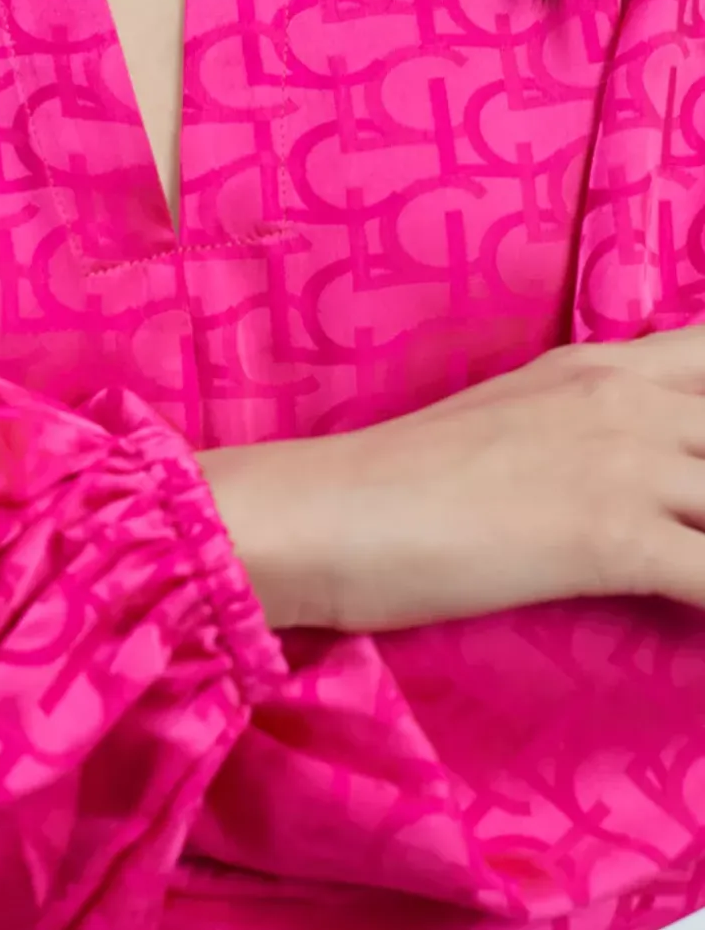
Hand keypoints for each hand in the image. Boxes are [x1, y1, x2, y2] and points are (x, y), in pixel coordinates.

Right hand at [201, 330, 704, 632]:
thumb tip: (626, 471)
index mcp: (598, 366)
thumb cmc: (396, 479)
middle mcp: (625, 398)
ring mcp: (624, 463)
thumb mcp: (508, 419)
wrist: (327, 511)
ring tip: (690, 578)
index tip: (695, 469)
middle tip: (689, 530)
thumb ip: (581, 425)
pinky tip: (693, 629)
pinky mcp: (614, 536)